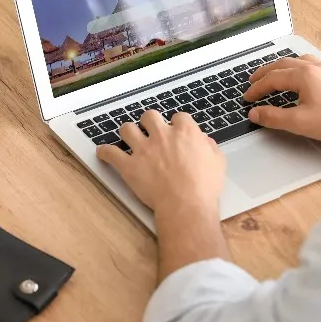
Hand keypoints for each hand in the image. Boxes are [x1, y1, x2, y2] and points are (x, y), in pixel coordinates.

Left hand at [96, 111, 225, 213]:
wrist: (186, 205)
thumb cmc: (204, 187)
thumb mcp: (218, 162)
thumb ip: (209, 146)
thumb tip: (204, 140)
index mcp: (185, 132)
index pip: (178, 117)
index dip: (176, 124)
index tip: (175, 130)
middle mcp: (162, 136)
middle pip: (149, 116)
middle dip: (149, 122)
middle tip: (150, 131)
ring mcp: (143, 149)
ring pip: (127, 129)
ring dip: (128, 132)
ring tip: (129, 138)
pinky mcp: (128, 165)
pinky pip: (110, 153)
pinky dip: (105, 152)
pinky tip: (103, 152)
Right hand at [244, 55, 320, 148]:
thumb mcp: (299, 122)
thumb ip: (272, 117)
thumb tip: (255, 113)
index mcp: (303, 75)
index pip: (271, 78)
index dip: (256, 89)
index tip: (247, 97)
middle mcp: (315, 67)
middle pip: (282, 64)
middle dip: (264, 73)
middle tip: (253, 81)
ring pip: (298, 61)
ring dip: (281, 67)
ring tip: (273, 75)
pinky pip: (312, 63)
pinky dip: (298, 67)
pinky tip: (300, 76)